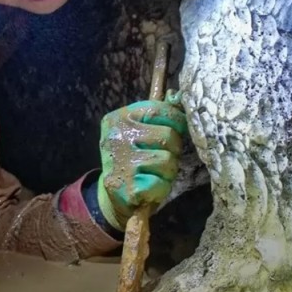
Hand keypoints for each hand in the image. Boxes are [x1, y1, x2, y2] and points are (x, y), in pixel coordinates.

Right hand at [96, 96, 186, 231]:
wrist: (113, 196)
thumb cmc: (134, 159)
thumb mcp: (140, 131)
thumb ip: (158, 114)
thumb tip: (178, 95)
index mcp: (119, 118)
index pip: (158, 110)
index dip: (176, 121)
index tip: (176, 131)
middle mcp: (117, 136)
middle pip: (169, 136)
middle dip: (173, 150)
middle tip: (160, 159)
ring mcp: (121, 160)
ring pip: (168, 160)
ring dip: (168, 171)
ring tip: (153, 174)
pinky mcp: (127, 185)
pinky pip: (162, 182)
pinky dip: (160, 188)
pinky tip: (148, 188)